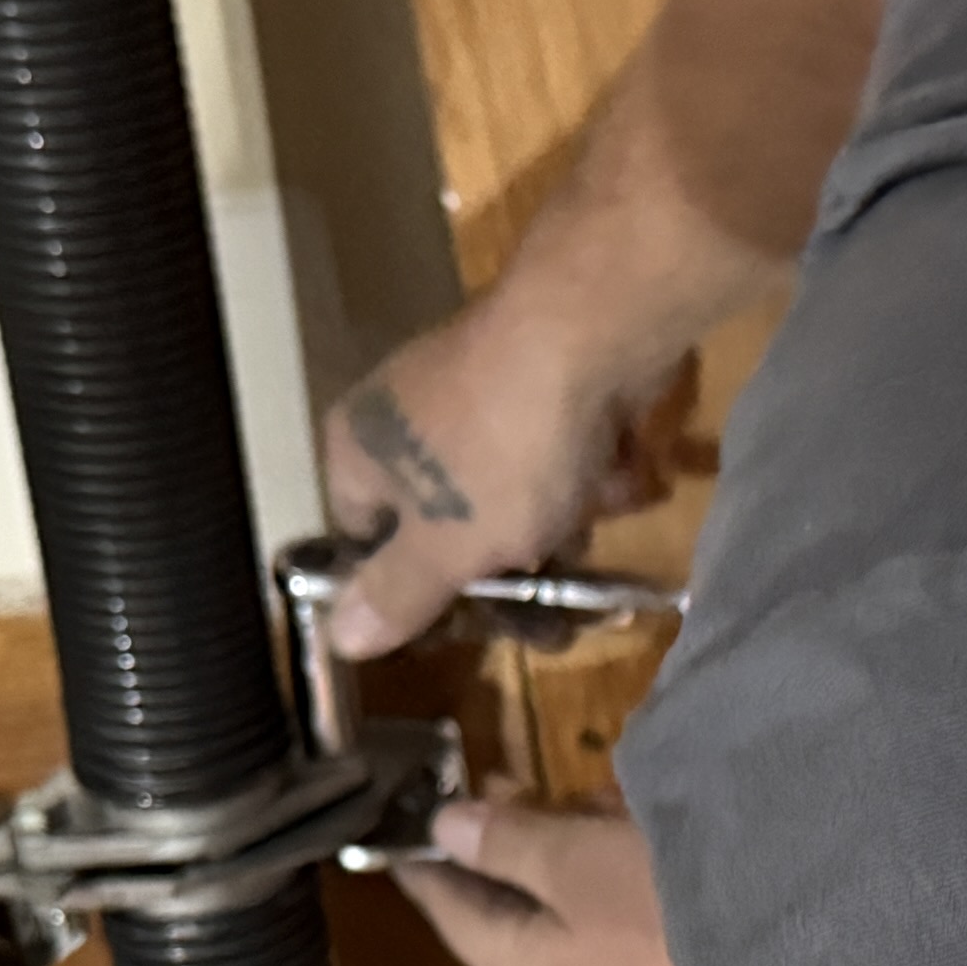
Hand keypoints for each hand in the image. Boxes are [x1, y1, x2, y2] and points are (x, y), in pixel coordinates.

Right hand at [319, 304, 666, 659]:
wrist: (594, 326)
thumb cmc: (503, 449)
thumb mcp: (447, 547)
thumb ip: (398, 596)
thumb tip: (340, 638)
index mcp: (358, 449)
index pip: (363, 539)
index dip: (414, 585)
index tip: (466, 613)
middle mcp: (407, 410)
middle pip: (452, 517)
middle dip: (510, 553)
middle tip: (551, 576)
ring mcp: (480, 382)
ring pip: (518, 485)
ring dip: (565, 512)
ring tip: (595, 507)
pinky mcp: (548, 367)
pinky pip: (564, 441)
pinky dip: (595, 464)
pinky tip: (626, 466)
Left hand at [388, 798, 682, 965]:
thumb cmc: (660, 918)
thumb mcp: (575, 864)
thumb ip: (506, 843)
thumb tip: (443, 827)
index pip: (440, 900)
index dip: (423, 846)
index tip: (410, 794)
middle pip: (501, 896)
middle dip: (512, 832)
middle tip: (516, 773)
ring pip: (560, 895)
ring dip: (571, 842)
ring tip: (597, 797)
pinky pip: (608, 907)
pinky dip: (613, 865)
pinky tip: (639, 829)